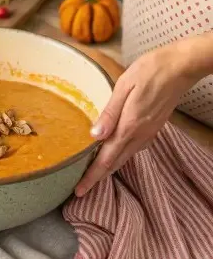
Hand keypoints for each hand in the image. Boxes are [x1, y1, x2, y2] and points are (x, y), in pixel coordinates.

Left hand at [75, 40, 203, 196]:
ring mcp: (149, 133)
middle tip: (80, 188)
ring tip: (91, 173)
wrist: (180, 67)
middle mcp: (140, 135)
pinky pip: (132, 149)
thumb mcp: (124, 87)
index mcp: (130, 126)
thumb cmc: (149, 71)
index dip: (92, 176)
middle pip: (115, 163)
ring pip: (124, 157)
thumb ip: (109, 112)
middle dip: (97, 177)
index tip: (79, 190)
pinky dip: (118, 156)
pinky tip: (110, 152)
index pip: (106, 159)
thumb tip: (94, 136)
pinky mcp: (152, 128)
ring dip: (107, 168)